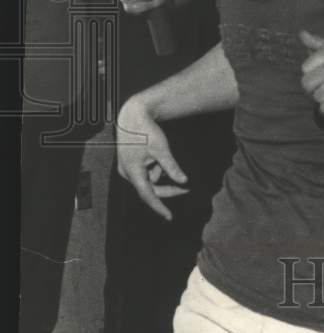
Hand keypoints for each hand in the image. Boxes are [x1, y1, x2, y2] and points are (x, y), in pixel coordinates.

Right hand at [116, 97, 188, 220]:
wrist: (132, 115)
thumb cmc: (146, 131)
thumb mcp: (161, 149)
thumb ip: (171, 167)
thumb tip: (184, 181)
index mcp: (133, 172)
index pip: (147, 195)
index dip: (159, 207)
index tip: (170, 217)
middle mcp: (127, 173)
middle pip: (150, 189)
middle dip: (168, 189)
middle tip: (187, 189)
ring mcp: (127, 169)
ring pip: (149, 179)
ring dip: (160, 172)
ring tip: (159, 152)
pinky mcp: (130, 164)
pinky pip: (145, 172)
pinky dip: (155, 167)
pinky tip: (155, 154)